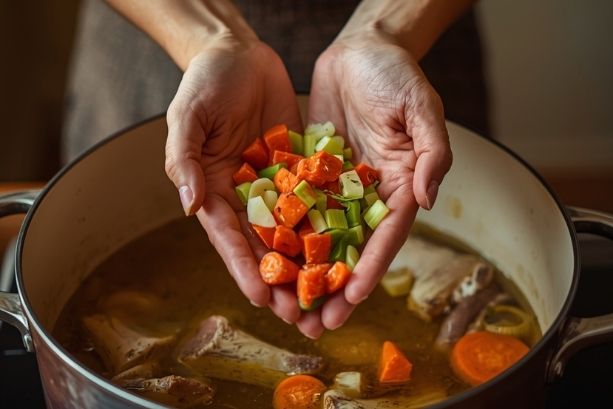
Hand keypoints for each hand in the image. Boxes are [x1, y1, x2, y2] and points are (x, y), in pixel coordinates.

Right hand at [164, 38, 303, 324]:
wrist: (239, 53)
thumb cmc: (204, 83)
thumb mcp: (186, 118)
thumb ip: (184, 161)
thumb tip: (189, 206)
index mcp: (214, 189)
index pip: (229, 237)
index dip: (244, 269)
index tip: (261, 299)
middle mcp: (247, 194)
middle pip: (264, 246)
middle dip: (280, 282)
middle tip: (299, 316)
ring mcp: (277, 183)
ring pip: (294, 231)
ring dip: (307, 266)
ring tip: (326, 296)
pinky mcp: (301, 167)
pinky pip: (317, 198)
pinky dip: (328, 225)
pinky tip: (346, 249)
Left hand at [302, 35, 452, 336]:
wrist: (362, 50)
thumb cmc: (398, 75)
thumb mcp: (422, 107)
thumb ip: (431, 153)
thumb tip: (426, 199)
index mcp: (400, 185)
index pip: (387, 234)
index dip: (370, 266)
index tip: (352, 296)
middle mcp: (369, 194)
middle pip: (352, 249)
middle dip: (335, 287)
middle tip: (316, 323)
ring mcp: (339, 187)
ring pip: (321, 238)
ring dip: (306, 274)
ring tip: (289, 307)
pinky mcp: (313, 173)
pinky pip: (298, 208)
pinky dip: (285, 236)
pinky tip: (268, 261)